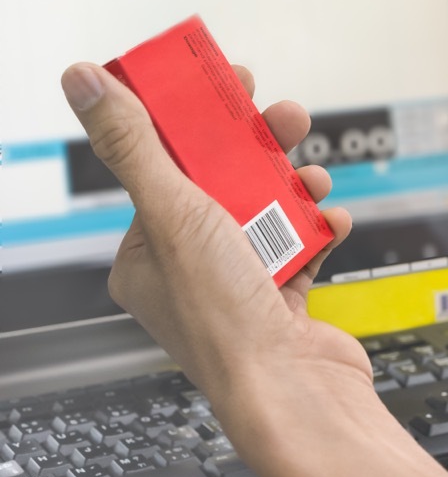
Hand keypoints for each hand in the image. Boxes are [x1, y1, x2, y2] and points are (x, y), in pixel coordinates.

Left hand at [62, 62, 361, 395]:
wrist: (296, 392)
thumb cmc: (225, 321)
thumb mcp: (174, 215)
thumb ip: (136, 146)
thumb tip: (85, 84)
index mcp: (147, 255)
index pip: (164, 169)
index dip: (194, 122)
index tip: (221, 85)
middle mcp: (191, 269)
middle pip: (224, 182)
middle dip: (259, 146)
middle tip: (284, 115)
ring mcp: (241, 283)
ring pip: (269, 208)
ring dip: (296, 186)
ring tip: (314, 177)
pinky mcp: (285, 295)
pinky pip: (305, 243)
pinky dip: (322, 227)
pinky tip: (332, 220)